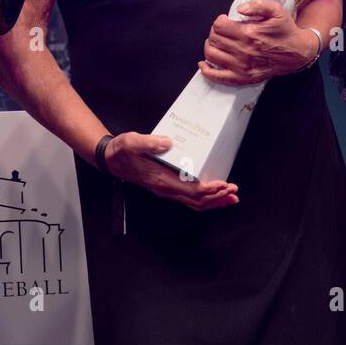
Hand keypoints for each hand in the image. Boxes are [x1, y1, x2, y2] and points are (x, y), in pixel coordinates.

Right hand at [102, 133, 239, 210]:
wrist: (111, 159)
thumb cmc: (122, 151)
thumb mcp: (132, 142)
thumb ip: (150, 142)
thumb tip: (168, 142)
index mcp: (160, 180)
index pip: (190, 190)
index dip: (209, 190)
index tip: (223, 184)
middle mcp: (165, 189)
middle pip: (196, 201)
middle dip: (217, 197)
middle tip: (234, 191)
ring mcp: (166, 190)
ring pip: (194, 202)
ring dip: (214, 201)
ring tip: (231, 197)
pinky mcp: (167, 187)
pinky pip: (189, 197)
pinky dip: (205, 198)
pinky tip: (214, 194)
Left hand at [197, 0, 317, 84]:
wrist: (297, 53)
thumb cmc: (285, 30)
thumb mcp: (277, 11)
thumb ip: (258, 5)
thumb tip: (239, 9)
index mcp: (249, 34)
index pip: (219, 26)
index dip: (219, 20)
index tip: (226, 20)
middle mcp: (243, 51)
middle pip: (214, 39)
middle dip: (215, 32)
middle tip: (223, 30)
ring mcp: (241, 67)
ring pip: (212, 54)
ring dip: (210, 46)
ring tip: (218, 42)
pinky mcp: (242, 78)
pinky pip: (216, 76)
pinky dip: (206, 69)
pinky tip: (204, 63)